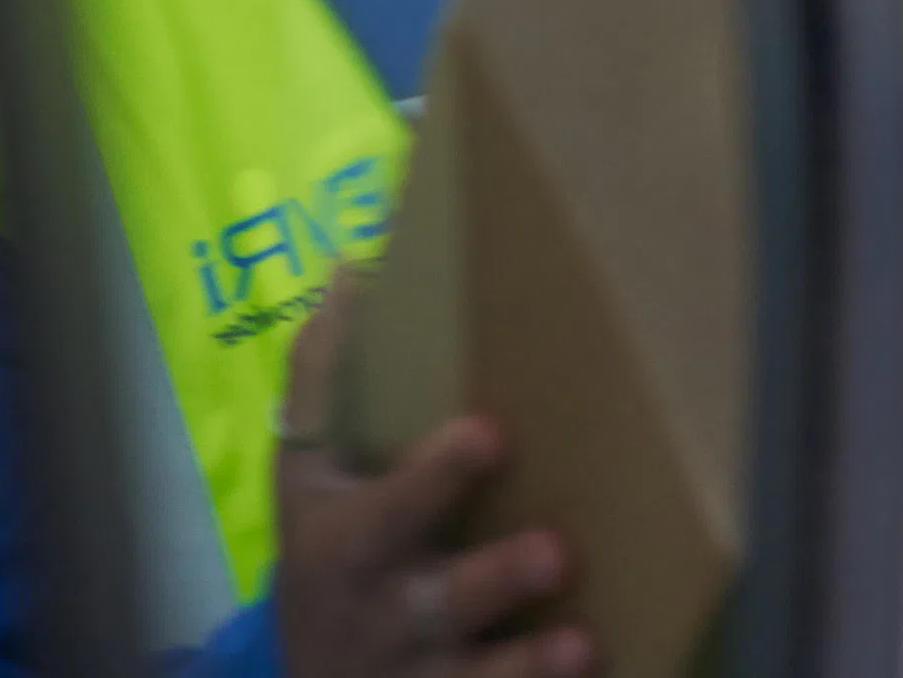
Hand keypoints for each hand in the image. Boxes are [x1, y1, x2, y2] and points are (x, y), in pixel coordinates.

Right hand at [268, 279, 592, 676]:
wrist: (307, 677)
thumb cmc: (330, 541)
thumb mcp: (309, 469)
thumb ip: (327, 375)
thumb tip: (355, 266)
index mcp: (343, 540)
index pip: (385, 507)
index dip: (433, 476)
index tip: (489, 432)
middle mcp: (377, 615)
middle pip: (432, 601)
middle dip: (490, 579)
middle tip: (556, 551)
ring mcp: (413, 676)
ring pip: (467, 677)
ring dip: (523, 665)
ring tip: (579, 641)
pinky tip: (595, 675)